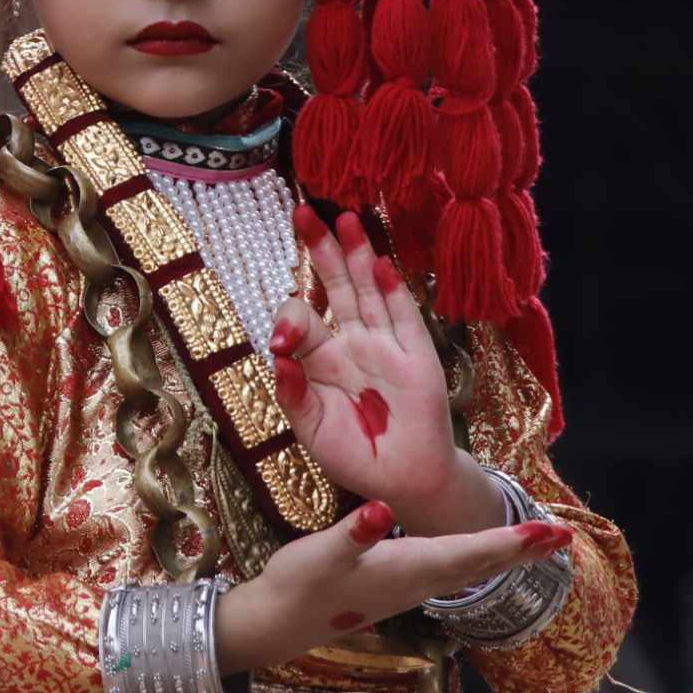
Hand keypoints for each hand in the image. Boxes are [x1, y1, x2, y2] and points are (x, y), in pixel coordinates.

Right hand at [212, 497, 571, 674]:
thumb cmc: (301, 583)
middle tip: (565, 536)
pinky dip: (479, 556)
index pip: (470, 553)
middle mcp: (419, 581)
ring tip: (540, 542)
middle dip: (523, 549)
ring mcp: (411, 586)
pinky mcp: (400, 584)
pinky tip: (483, 552)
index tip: (545, 532)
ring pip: (471, 568)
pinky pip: (454, 569)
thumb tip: (379, 510)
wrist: (280, 621)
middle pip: (482, 564)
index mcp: (409, 568)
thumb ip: (352, 533)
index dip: (510, 542)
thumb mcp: (322, 552)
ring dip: (506, 554)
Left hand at [272, 208, 501, 537]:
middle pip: (335, 286)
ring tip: (346, 218)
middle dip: (321, 250)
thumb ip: (293, 393)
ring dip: (357, 256)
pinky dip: (392, 291)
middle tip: (304, 212)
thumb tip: (276, 355)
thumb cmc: (353, 455)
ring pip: (368, 291)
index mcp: (321, 358)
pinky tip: (380, 264)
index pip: (303, 317)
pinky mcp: (416, 356)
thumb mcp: (311, 429)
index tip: (285, 338)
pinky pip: (404, 317)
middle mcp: (352, 342)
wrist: (403, 481)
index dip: (292, 316)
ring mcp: (385, 345)